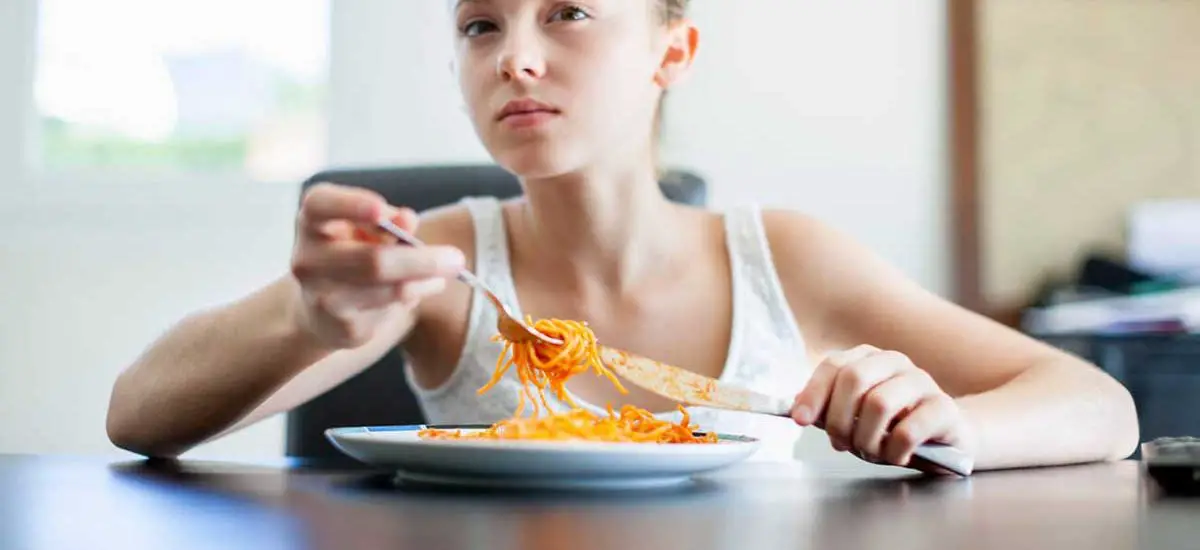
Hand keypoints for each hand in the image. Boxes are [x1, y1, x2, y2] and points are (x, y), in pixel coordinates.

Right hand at [289, 183, 464, 348]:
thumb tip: (407, 219)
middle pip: (373, 261)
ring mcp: (321, 298)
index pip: (321, 205)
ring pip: (390, 289)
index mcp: (312, 222)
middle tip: (456, 258)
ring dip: (427, 279)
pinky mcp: (342, 328)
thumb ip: (387, 222)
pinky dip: (416, 295)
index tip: (381, 209)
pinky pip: (392, 310)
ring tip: (443, 271)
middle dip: (422, 260)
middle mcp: (307, 259)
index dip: (349, 204)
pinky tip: (423, 287)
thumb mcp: (366, 230)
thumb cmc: (352, 253)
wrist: (321, 309)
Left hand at [790, 345, 975, 471]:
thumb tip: (797, 407)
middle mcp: (895, 362)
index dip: (813, 393)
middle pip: (854, 379)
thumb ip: (827, 410)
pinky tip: (896, 456)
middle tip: (841, 443)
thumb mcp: (854, 419)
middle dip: (839, 418)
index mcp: (869, 358)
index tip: (800, 420)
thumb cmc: (893, 427)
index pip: (834, 365)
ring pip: (879, 403)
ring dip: (866, 438)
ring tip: (871, 452)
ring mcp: (922, 382)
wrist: (946, 440)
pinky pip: (908, 430)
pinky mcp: (944, 407)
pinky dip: (894, 450)